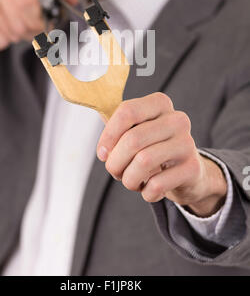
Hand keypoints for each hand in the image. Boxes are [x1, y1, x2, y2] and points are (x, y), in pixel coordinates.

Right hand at [0, 0, 77, 50]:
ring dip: (21, 36)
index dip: (40, 18)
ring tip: (19, 26)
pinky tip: (4, 27)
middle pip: (22, 21)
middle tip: (34, 29)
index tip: (45, 23)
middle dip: (33, 31)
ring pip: (12, 33)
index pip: (30, 1)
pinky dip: (6, 40)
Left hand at [97, 93, 226, 216]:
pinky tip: (150, 189)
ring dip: (129, 179)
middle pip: (133, 139)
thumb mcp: (135, 132)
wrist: (188, 172)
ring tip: (132, 181)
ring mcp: (187, 142)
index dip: (109, 135)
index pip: (127, 111)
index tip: (102, 153)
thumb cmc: (153, 148)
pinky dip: (146, 192)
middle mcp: (177, 119)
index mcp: (160, 103)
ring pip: (143, 162)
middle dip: (115, 162)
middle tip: (115, 171)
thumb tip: (103, 149)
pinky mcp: (193, 168)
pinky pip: (157, 184)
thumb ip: (114, 130)